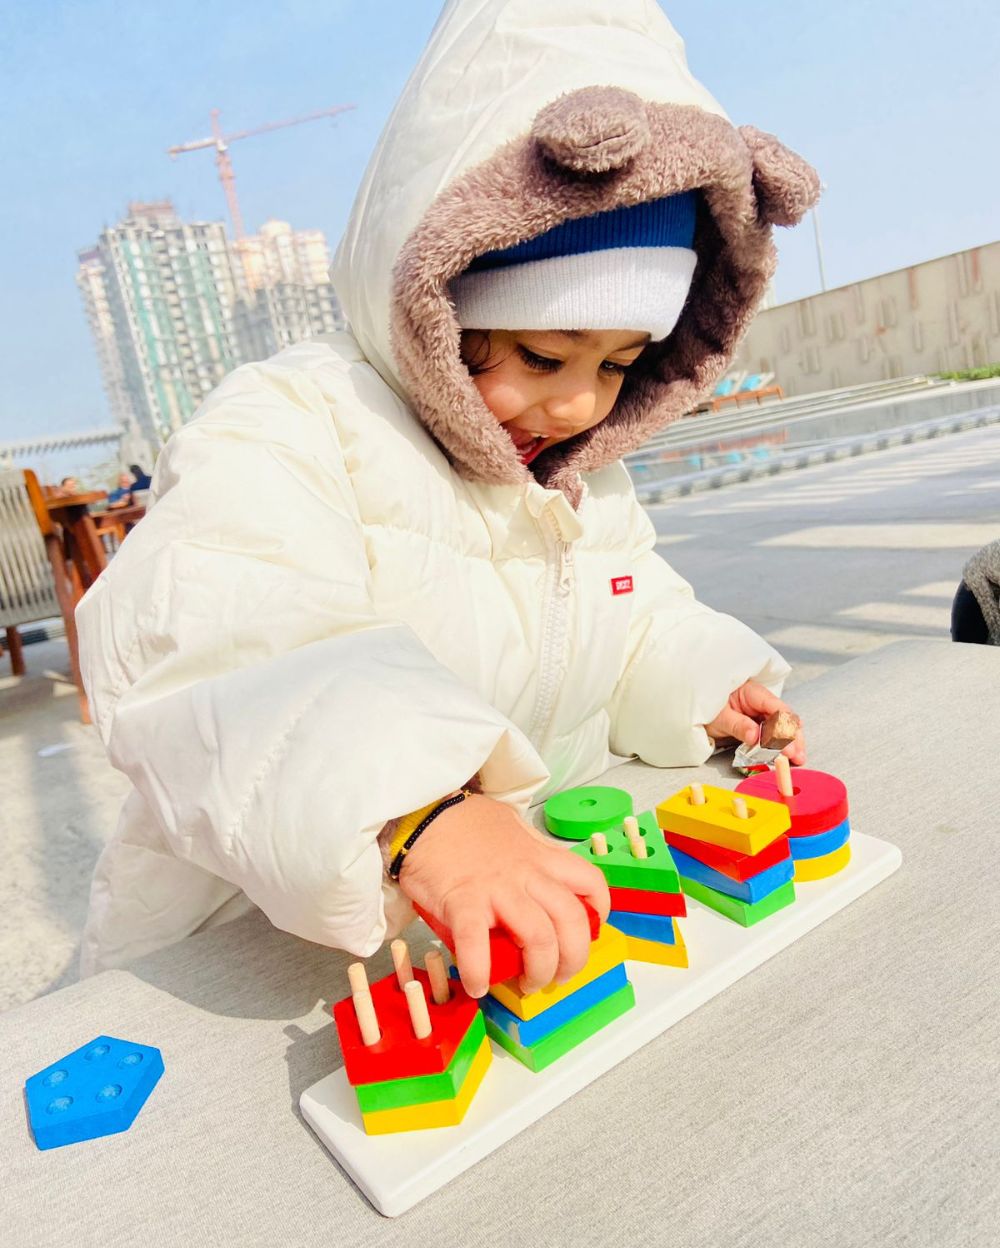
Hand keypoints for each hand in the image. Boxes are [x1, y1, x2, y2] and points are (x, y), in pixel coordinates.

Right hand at [397, 794, 609, 997]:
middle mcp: (527, 873)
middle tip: (560, 975)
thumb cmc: (463, 823)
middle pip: (571, 921)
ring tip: (526, 984)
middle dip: (574, 958)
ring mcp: (497, 888)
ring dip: (539, 971)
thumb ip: (528, 849)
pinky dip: (479, 973)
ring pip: (539, 938)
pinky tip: (476, 986)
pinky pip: (478, 945)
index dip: (599, 910)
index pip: (589, 880)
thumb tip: (537, 869)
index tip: (591, 930)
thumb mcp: (510, 827)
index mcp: (540, 857)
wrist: (422, 814)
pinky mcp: (464, 901)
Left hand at [704, 680, 806, 764]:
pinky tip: (785, 756)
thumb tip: (755, 737)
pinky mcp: (758, 725)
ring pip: (782, 727)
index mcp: (752, 693)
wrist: (692, 710)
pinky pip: (772, 734)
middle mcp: (761, 702)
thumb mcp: (719, 717)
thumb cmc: (705, 708)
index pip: (776, 707)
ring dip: (790, 742)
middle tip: (797, 756)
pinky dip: (779, 744)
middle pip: (784, 717)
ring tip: (797, 759)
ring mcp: (760, 713)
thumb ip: (738, 725)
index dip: (784, 727)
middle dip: (792, 736)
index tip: (787, 745)